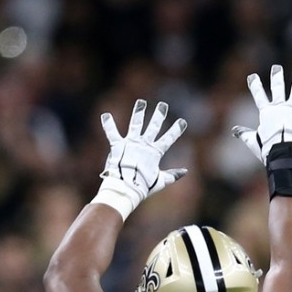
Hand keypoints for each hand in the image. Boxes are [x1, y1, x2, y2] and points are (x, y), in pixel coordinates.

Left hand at [95, 100, 187, 217]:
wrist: (125, 188)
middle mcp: (143, 144)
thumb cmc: (143, 186)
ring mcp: (130, 143)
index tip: (182, 122)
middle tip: (163, 105)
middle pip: (153, 126)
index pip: (168, 138)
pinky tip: (105, 115)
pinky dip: (108, 124)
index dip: (176, 130)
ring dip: (139, 112)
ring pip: (136, 124)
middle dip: (159, 115)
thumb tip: (185, 171)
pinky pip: (112, 133)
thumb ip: (173, 175)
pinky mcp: (117, 146)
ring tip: (141, 102)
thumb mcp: (160, 181)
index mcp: (154, 153)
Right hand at [233, 65, 291, 163]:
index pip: (259, 96)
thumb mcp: (253, 141)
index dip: (255, 85)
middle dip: (277, 77)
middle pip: (277, 88)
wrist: (283, 152)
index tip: (253, 76)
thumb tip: (234, 131)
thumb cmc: (267, 148)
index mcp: (266, 113)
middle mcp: (280, 107)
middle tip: (277, 67)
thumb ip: (244, 134)